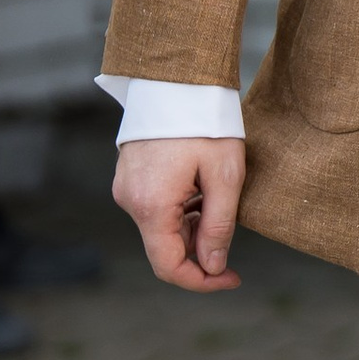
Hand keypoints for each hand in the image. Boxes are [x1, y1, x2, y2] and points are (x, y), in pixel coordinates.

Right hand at [113, 136, 245, 292]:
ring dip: (192, 228)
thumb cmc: (204, 121)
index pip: (169, 267)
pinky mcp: (130, 178)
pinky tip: (202, 189)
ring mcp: (126, 189)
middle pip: (165, 249)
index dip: (202, 280)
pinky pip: (155, 209)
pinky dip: (181, 211)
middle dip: (201, 251)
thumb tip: (213, 266)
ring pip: (161, 229)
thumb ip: (219, 226)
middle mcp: (130, 202)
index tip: (231, 276)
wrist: (176, 78)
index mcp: (151, 206)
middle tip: (232, 234)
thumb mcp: (225, 175)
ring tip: (219, 200)